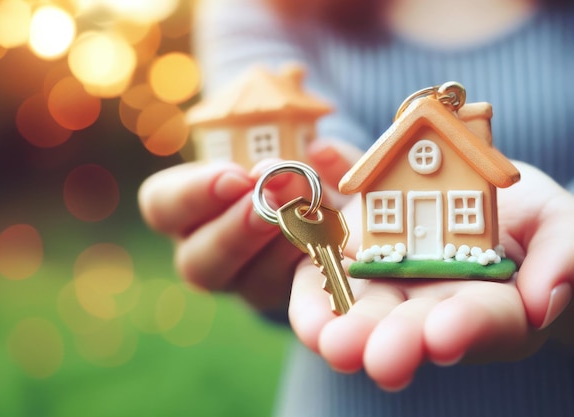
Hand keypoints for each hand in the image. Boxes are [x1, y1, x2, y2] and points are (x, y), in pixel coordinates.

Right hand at [138, 140, 359, 311]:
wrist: (311, 201)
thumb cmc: (277, 163)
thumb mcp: (282, 141)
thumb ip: (302, 144)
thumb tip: (322, 150)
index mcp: (183, 207)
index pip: (162, 205)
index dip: (194, 194)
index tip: (236, 177)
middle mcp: (204, 251)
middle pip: (196, 262)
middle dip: (236, 232)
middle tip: (269, 207)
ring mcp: (243, 281)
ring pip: (246, 284)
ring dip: (279, 251)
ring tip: (306, 221)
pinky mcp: (283, 296)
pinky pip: (292, 292)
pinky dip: (313, 263)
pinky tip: (329, 241)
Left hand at [288, 161, 573, 390]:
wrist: (478, 195)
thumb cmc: (529, 219)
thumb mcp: (558, 224)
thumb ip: (561, 255)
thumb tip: (545, 300)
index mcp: (492, 304)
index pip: (484, 321)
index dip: (466, 328)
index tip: (445, 335)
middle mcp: (434, 304)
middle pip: (414, 328)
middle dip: (396, 342)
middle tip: (379, 360)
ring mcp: (389, 282)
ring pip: (366, 311)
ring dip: (346, 328)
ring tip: (330, 343)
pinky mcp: (353, 258)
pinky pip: (328, 281)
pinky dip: (315, 294)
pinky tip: (306, 311)